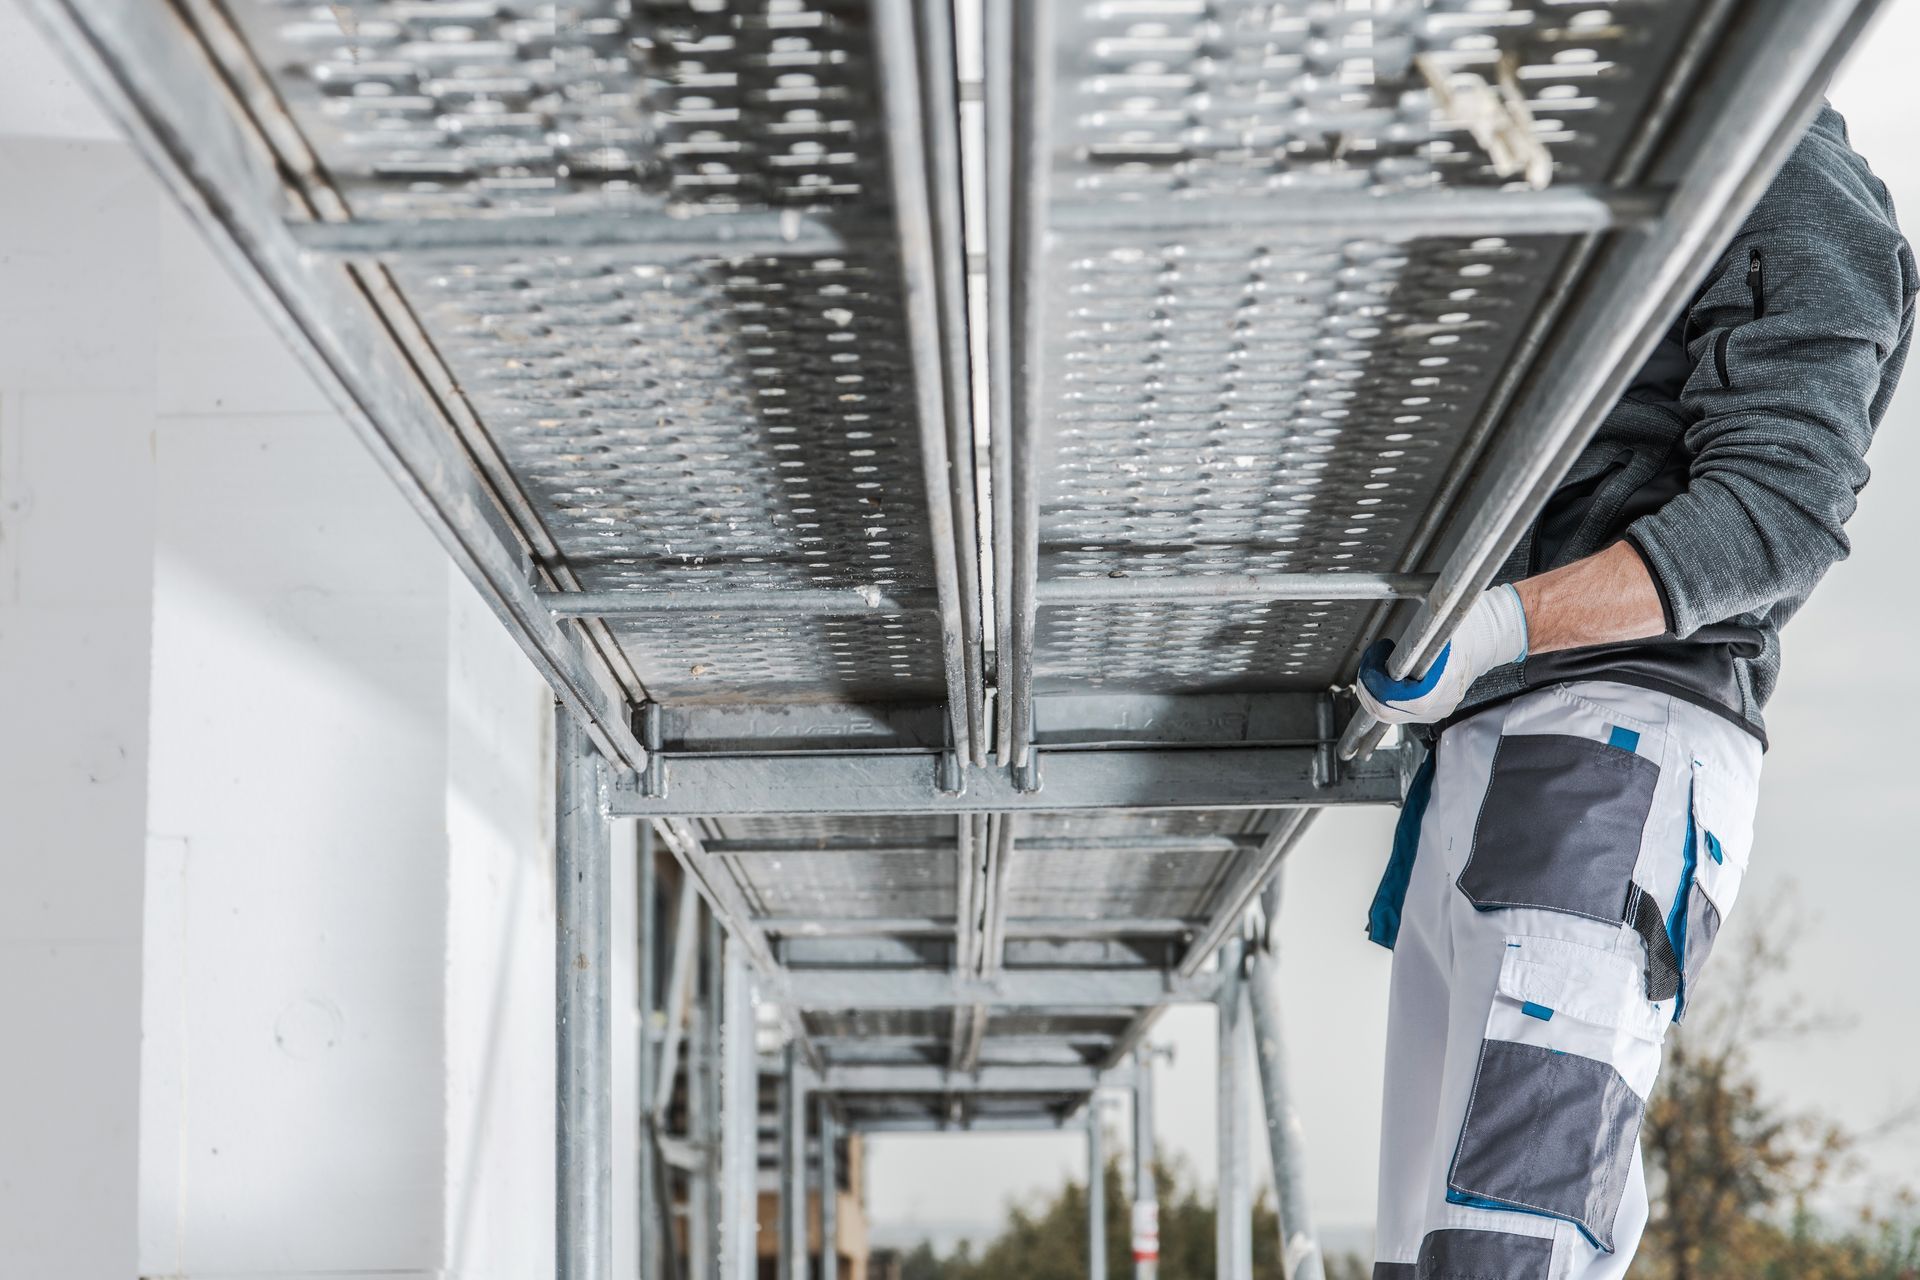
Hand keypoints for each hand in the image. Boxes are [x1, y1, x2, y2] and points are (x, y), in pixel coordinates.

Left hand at [1355, 584, 1528, 724]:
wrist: (1490, 638)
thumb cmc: (1463, 630)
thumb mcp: (1430, 631)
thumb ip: (1404, 645)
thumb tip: (1380, 653)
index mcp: (1431, 691)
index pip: (1385, 700)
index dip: (1371, 680)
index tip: (1373, 659)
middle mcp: (1434, 707)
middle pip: (1385, 712)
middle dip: (1369, 689)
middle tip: (1369, 666)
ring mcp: (1436, 711)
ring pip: (1392, 713)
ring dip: (1378, 693)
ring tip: (1378, 670)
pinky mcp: (1437, 710)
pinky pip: (1404, 711)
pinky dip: (1392, 697)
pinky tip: (1391, 681)